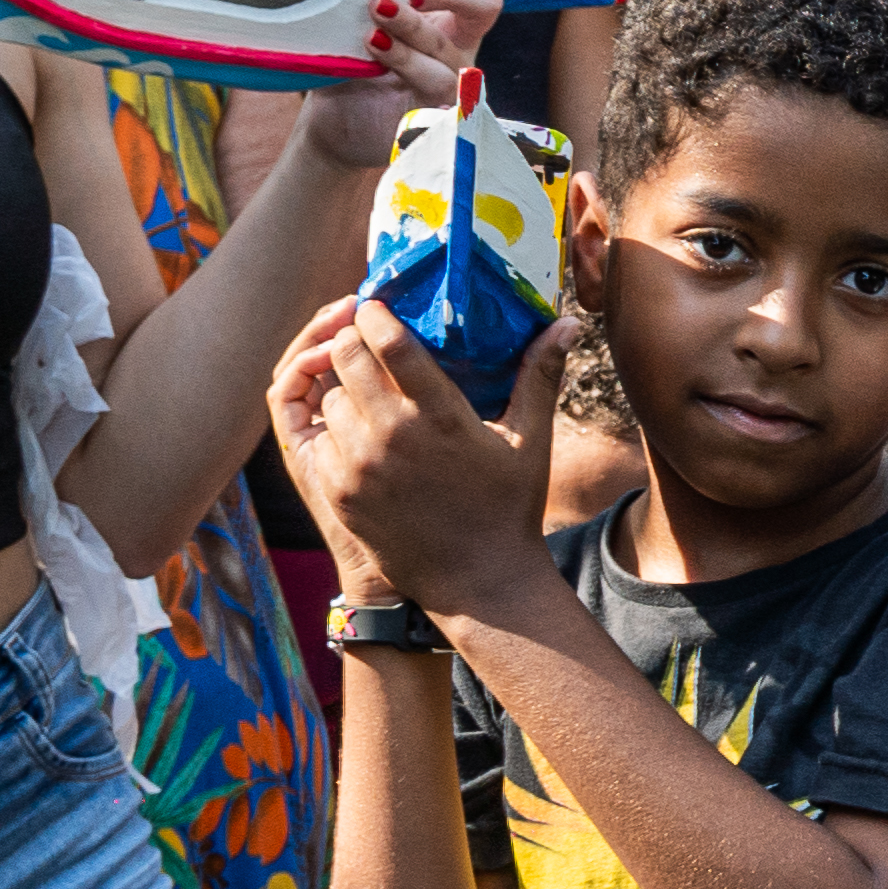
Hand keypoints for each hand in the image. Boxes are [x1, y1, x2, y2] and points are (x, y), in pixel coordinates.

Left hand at [271, 294, 564, 621]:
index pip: (392, 343)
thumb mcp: (530, 440)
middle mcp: (393, 436)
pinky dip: (331, 429)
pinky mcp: (340, 493)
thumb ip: (541, 375)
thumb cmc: (510, 507)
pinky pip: (318, 439)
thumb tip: (569, 322)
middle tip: (366, 342)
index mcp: (440, 416)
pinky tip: (357, 434)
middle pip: (346, 358)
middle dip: (352, 342)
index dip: (377, 315)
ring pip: (328, 396)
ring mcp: (360, 466)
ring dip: (342, 387)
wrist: (479, 582)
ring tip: (365, 391)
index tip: (378, 306)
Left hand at [292, 0, 504, 173]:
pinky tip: (384, 97)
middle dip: (412, 22)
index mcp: (451, 34)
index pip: (482, 6)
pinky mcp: (431, 133)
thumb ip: (370, 8)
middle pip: (448, 42)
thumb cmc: (359, 70)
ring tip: (371, 41)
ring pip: (442, 78)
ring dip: (405, 56)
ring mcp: (447, 102)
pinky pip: (432, 121)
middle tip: (377, 6)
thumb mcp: (367, 30)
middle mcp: (456, 67)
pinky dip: (408, 108)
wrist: (339, 122)